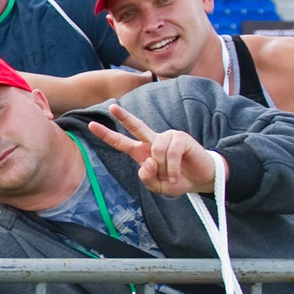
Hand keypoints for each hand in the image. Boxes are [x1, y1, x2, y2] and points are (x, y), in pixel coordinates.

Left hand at [87, 103, 218, 197]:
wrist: (202, 179)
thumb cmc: (179, 180)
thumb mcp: (159, 186)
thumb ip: (147, 178)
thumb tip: (147, 162)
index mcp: (143, 152)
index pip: (121, 142)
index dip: (107, 134)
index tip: (92, 125)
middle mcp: (153, 141)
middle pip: (136, 126)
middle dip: (124, 117)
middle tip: (112, 107)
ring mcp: (167, 137)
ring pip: (156, 151)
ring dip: (162, 169)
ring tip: (171, 176)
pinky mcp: (181, 138)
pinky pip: (170, 153)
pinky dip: (172, 168)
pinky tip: (177, 176)